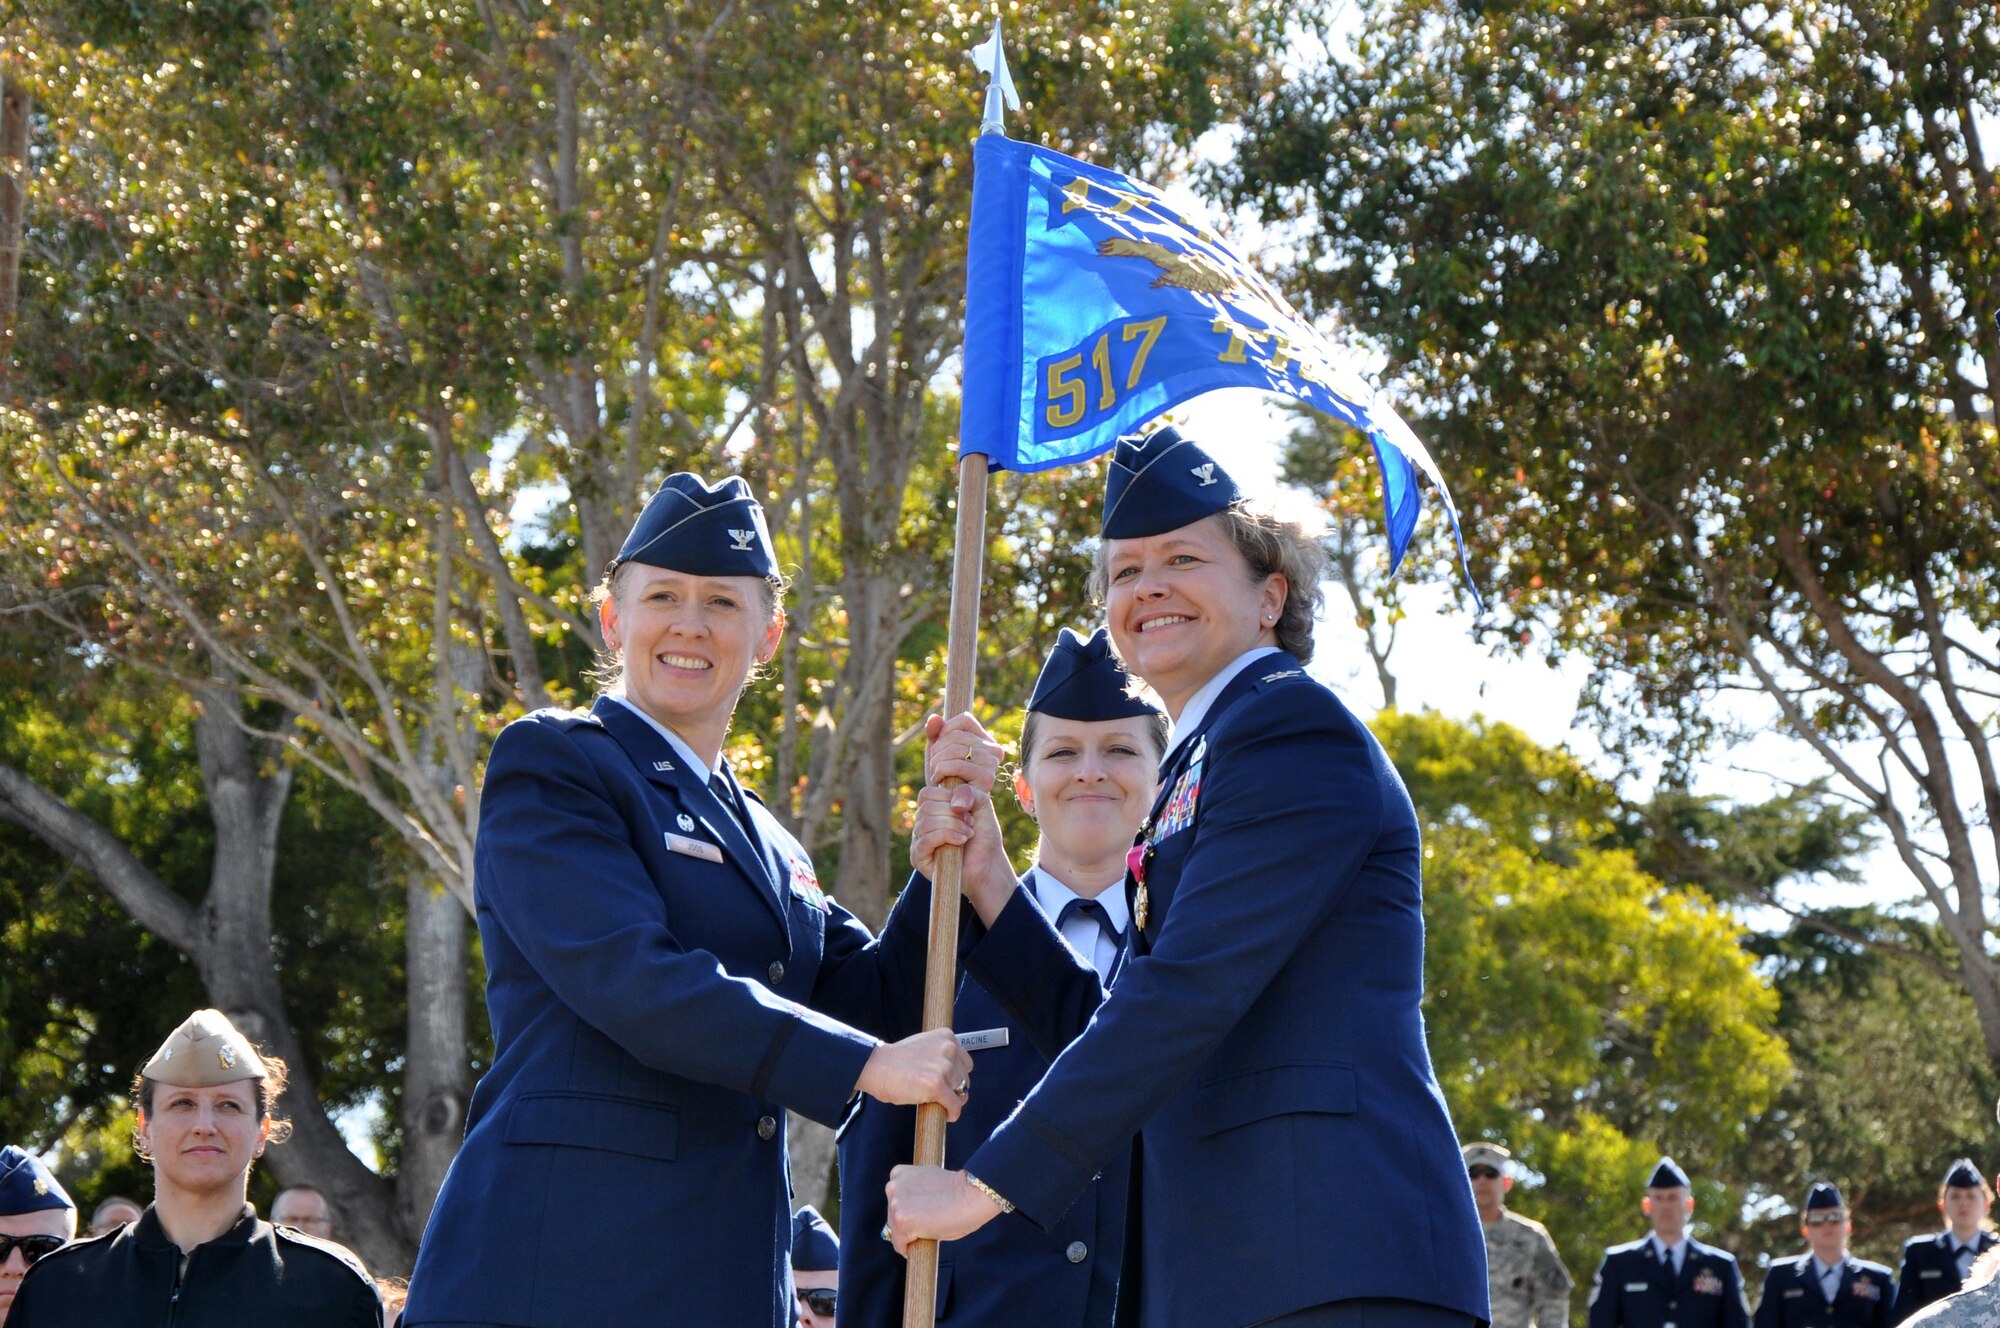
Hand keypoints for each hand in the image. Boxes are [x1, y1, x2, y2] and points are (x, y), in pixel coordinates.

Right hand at [855, 1029, 973, 1120]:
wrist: (876, 1067)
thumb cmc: (894, 1060)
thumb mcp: (923, 1046)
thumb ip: (939, 1055)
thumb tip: (953, 1074)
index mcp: (946, 1036)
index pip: (965, 1062)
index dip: (957, 1076)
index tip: (950, 1084)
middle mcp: (948, 1049)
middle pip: (965, 1078)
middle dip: (955, 1090)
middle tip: (942, 1096)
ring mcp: (943, 1067)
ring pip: (962, 1093)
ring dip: (952, 1101)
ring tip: (938, 1103)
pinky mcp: (937, 1085)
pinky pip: (954, 1105)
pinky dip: (952, 1113)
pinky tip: (946, 1115)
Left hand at [885, 1166, 1006, 1254]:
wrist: (972, 1195)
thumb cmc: (958, 1190)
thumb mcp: (929, 1181)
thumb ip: (915, 1191)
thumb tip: (911, 1210)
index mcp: (899, 1173)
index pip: (895, 1200)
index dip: (910, 1210)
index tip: (924, 1214)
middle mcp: (893, 1186)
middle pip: (892, 1216)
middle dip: (908, 1223)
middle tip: (930, 1224)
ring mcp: (895, 1204)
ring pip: (895, 1231)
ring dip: (910, 1235)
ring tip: (930, 1231)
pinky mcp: (901, 1221)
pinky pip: (900, 1245)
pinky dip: (910, 1249)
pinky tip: (926, 1242)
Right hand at [910, 784, 1015, 924]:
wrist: (989, 864)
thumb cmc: (984, 836)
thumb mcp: (982, 805)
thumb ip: (970, 791)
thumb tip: (954, 802)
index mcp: (933, 809)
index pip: (926, 794)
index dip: (947, 796)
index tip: (967, 808)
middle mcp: (922, 824)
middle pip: (926, 807)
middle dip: (953, 813)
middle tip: (971, 823)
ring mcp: (919, 841)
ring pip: (926, 823)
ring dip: (952, 826)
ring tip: (968, 834)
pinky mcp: (918, 858)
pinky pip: (925, 840)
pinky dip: (946, 836)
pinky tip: (961, 841)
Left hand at [924, 713, 1004, 793]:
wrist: (950, 811)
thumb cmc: (945, 780)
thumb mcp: (938, 753)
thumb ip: (935, 735)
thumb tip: (934, 719)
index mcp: (985, 740)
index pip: (964, 720)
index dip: (945, 730)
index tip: (938, 747)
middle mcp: (993, 751)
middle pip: (956, 735)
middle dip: (937, 750)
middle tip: (933, 766)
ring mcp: (991, 766)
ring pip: (955, 750)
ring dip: (937, 763)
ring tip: (935, 774)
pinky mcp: (986, 781)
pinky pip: (957, 766)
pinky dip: (941, 772)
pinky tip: (937, 780)